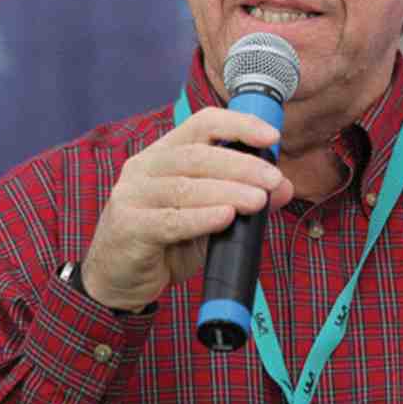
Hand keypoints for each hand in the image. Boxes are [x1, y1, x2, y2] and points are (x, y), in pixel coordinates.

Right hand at [81, 108, 293, 311]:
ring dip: (228, 191)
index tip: (271, 136)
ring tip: (258, 200)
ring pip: (185, 186)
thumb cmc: (165, 242)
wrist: (118, 280)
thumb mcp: (208, 217)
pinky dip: (201, 218)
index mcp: (164, 154)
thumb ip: (242, 199)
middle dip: (241, 165)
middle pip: (197, 155)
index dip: (238, 125)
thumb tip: (284, 188)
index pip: (202, 123)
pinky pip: (170, 220)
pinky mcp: (129, 227)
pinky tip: (225, 218)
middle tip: (272, 179)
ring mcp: (132, 195)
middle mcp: (144, 167)